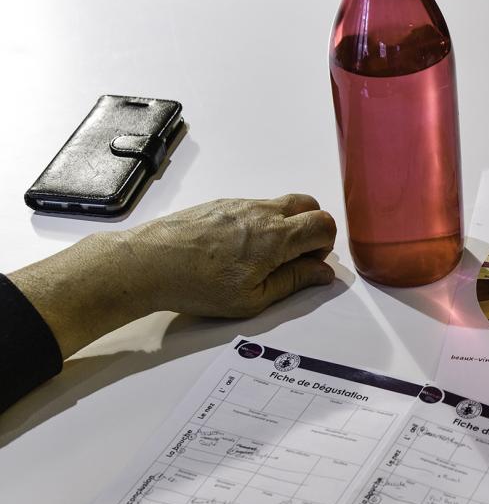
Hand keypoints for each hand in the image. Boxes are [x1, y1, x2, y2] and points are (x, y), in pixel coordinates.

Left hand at [8, 195, 336, 358]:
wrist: (147, 263)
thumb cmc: (197, 285)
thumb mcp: (252, 299)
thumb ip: (294, 282)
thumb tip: (323, 272)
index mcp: (276, 237)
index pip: (325, 225)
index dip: (325, 246)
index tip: (308, 265)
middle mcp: (263, 213)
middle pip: (309, 205)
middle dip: (312, 229)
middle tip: (294, 257)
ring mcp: (240, 204)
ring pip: (281, 205)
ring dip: (285, 226)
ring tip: (260, 257)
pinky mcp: (221, 204)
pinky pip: (255, 206)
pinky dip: (260, 222)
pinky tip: (236, 249)